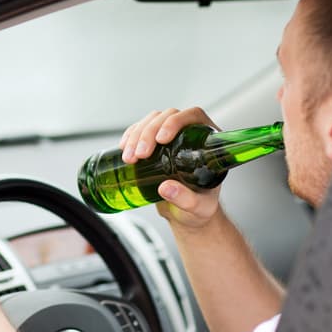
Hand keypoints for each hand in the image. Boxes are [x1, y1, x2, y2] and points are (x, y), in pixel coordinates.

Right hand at [119, 107, 224, 229]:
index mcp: (207, 142)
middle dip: (149, 133)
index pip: (192, 116)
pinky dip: (130, 136)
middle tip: (140, 155)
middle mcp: (189, 134)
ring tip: (129, 158)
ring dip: (136, 135)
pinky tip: (124, 149)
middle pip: (167, 116)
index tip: (162, 139)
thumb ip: (186, 199)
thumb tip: (166, 188)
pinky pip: (140, 129)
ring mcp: (171, 137)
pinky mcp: (155, 143)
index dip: (175, 122)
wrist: (187, 215)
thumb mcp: (199, 207)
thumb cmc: (200, 208)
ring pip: (152, 120)